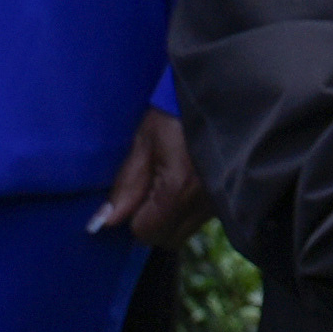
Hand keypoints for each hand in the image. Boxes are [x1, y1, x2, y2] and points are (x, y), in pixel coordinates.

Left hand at [95, 105, 211, 243]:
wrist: (218, 93)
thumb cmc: (174, 111)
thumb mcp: (144, 142)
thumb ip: (127, 184)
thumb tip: (105, 220)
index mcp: (178, 187)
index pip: (144, 231)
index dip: (131, 216)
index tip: (133, 192)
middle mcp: (203, 202)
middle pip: (165, 238)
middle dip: (150, 222)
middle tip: (147, 189)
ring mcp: (218, 202)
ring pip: (182, 232)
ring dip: (168, 218)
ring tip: (167, 183)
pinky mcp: (227, 199)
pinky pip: (198, 221)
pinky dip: (185, 211)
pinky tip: (184, 184)